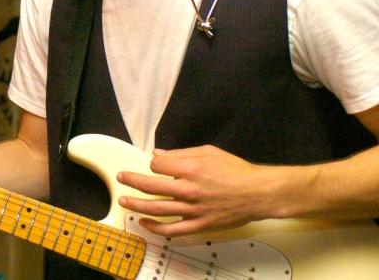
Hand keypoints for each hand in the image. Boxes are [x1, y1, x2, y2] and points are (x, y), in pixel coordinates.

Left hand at [116, 144, 274, 236]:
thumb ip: (181, 153)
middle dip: (131, 181)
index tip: (152, 165)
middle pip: (150, 186)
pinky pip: (172, 230)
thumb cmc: (237, 171)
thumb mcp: (209, 152)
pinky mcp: (200, 225)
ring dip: (136, 205)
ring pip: (156, 209)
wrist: (259, 193)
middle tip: (121, 178)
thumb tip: (159, 154)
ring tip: (123, 201)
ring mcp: (193, 209)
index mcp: (191, 169)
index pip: (157, 165)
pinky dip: (155, 228)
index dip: (152, 164)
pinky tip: (144, 223)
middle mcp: (189, 189)